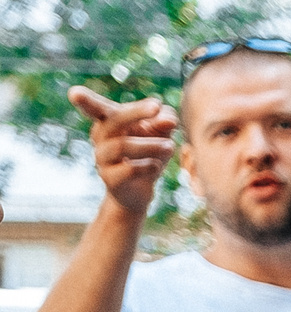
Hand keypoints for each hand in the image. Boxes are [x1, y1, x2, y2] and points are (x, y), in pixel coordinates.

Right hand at [69, 88, 175, 218]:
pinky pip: (128, 169)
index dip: (85, 101)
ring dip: (149, 144)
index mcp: (107, 122)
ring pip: (122, 146)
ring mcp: (102, 159)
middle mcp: (100, 138)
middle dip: (136, 112)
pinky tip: (156, 166)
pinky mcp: (111, 179)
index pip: (95, 108)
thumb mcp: (159, 135)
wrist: (138, 192)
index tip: (74, 93)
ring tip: (170, 146)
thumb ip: (163, 123)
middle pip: (113, 121)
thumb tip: (169, 118)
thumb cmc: (146, 154)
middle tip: (156, 107)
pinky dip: (147, 166)